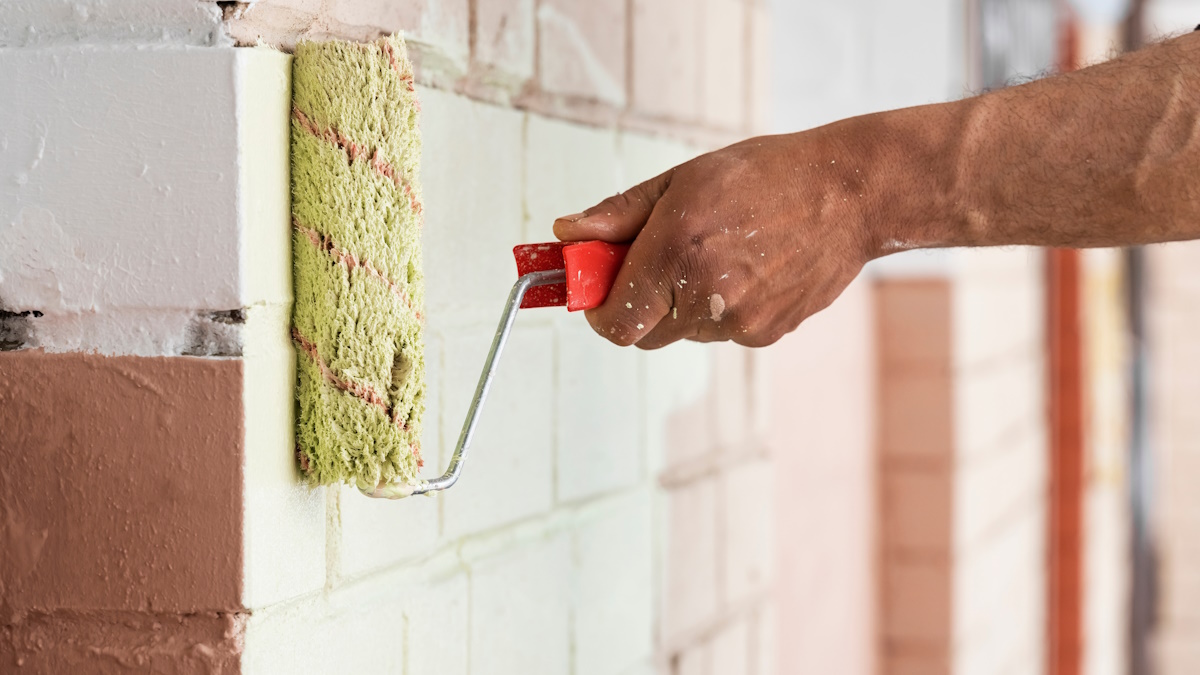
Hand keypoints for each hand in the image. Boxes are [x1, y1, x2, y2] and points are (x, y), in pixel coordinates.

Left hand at [553, 125, 883, 348]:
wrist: (850, 194)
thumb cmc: (766, 176)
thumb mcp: (683, 180)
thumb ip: (619, 215)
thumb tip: (567, 234)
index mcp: (675, 252)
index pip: (612, 321)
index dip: (598, 309)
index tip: (599, 288)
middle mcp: (705, 297)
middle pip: (643, 334)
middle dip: (639, 305)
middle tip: (656, 261)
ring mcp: (740, 323)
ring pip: (684, 333)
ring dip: (683, 303)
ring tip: (718, 252)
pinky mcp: (767, 335)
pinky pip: (722, 331)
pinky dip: (721, 307)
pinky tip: (748, 267)